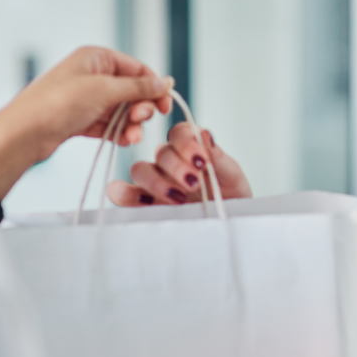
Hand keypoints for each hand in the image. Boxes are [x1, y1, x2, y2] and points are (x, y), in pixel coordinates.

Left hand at [0, 47, 173, 199]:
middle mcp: (92, 75)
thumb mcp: (105, 90)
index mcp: (96, 58)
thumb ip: (139, 87)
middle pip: (132, 91)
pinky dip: (119, 132)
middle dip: (141, 108)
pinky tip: (124, 141)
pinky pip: (110, 124)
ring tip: (133, 137)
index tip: (165, 106)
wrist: (24, 133)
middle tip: (142, 120)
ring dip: (132, 124)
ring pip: (122, 110)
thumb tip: (166, 82)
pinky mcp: (81, 119)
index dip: (154, 86)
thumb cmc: (58, 103)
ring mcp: (87, 98)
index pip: (137, 68)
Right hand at [107, 121, 251, 205]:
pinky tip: (134, 198)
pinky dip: (124, 194)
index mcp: (191, 149)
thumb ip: (218, 157)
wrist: (231, 223)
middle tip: (194, 183)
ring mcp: (156, 183)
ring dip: (156, 181)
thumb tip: (204, 134)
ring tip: (178, 198)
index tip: (201, 160)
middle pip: (161, 153)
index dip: (186, 143)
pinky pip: (125, 194)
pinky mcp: (145, 204)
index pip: (179, 133)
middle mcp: (170, 162)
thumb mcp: (232, 177)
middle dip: (176, 166)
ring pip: (140, 170)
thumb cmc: (233, 197)